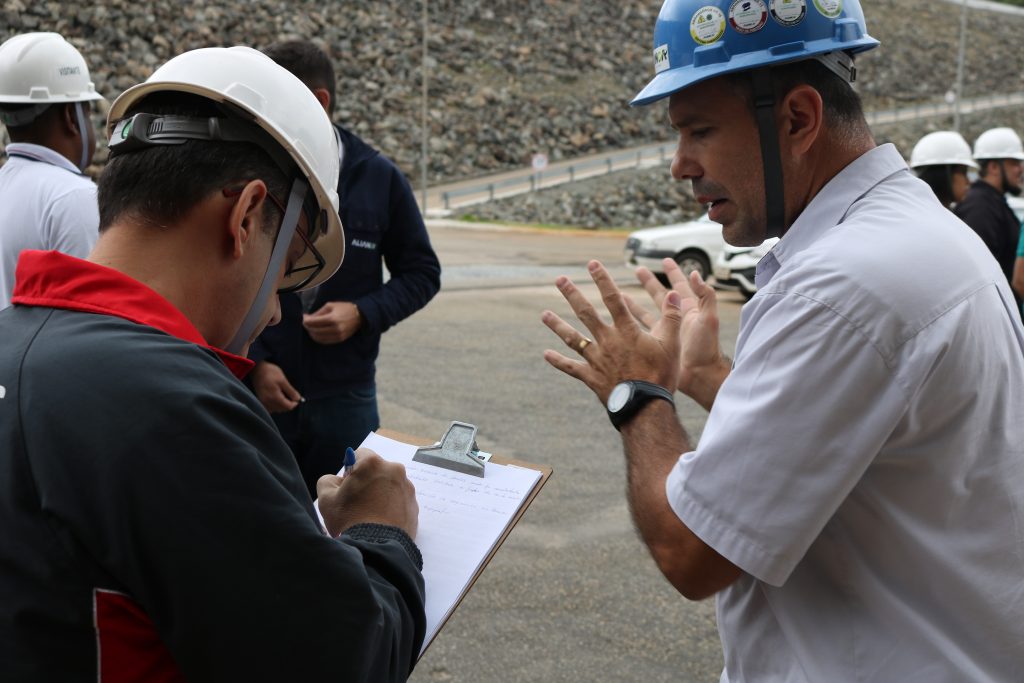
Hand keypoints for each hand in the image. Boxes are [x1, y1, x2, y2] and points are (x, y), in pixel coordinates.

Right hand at [249, 360, 301, 412]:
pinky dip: (275, 405)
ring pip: (276, 410)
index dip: (294, 403)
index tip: (297, 398)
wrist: (257, 369)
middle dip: (288, 404)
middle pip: (282, 409)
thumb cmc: (270, 372)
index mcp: (274, 397)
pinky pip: (270, 408)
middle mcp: (267, 402)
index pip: (288, 407)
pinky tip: (277, 398)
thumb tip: (298, 399)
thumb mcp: (283, 380)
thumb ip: (291, 391)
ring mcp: (263, 402)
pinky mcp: (260, 401)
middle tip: (291, 396)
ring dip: (282, 405)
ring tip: (283, 396)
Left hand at [302, 301, 362, 343]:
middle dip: (307, 327)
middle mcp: (335, 328)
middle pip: (315, 331)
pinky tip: (317, 333)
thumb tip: (307, 318)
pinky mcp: (340, 339)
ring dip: (312, 333)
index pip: (313, 322)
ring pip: (318, 338)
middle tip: (305, 322)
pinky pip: (325, 341)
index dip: (305, 320)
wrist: (359, 315)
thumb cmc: (344, 308)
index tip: (303, 317)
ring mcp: (338, 335)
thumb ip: (318, 312)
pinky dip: (318, 338)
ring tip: (311, 328)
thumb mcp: (330, 305)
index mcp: (332, 318)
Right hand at [316, 450, 418, 538]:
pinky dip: (391, 508)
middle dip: (367, 482)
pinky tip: (381, 522)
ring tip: (370, 516)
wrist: (377, 547)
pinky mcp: (414, 506)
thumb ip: (328, 481)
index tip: (347, 486)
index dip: (350, 470)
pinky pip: (399, 501)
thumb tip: (337, 480)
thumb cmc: (350, 520)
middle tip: (357, 503)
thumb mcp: (326, 499)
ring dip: (380, 495)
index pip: (359, 455)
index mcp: (373, 464)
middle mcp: (395, 471)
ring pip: (389, 486)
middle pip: (377, 471)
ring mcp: (407, 489)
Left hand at [541, 260, 682, 402]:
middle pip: (586, 313)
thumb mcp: (671, 345)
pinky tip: (546, 354)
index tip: (592, 264)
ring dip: (558, 325)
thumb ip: (671, 317)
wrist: (645, 407)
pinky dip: (558, 361)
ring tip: (544, 314)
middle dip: (572, 294)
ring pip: (573, 338)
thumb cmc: (661, 375)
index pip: (613, 299)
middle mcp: (607, 341)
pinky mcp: (591, 377)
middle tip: (559, 280)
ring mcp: (596, 359)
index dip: (602, 280)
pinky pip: (571, 368)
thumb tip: (673, 294)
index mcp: (626, 331)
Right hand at [625, 258, 729, 410]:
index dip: (674, 272)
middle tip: (638, 269)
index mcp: (689, 310)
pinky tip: (616, 319)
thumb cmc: (706, 348)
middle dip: (650, 282)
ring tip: (620, 293)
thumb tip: (695, 274)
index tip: (665, 260)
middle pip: (661, 295)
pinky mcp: (656, 344)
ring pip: (646, 312)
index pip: (680, 286)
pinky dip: (628, 323)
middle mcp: (675, 319)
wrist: (699, 376)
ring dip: (634, 302)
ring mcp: (665, 332)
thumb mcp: (709, 319)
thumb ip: (705, 296)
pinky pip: (639, 330)